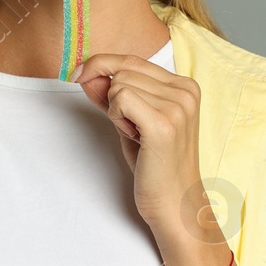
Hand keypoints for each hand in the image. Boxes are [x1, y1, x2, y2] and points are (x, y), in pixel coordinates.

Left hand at [71, 53, 201, 226]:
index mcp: (185, 86)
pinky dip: (116, 117)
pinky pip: (120, 99)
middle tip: (129, 128)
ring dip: (115, 111)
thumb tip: (86, 72)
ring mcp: (178, 106)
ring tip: (137, 135)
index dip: (101, 65)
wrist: (174, 205)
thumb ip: (110, 96)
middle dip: (112, 97)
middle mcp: (185, 91)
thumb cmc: (155, 166)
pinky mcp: (164, 124)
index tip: (79, 75)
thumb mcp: (131, 122)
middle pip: (123, 69)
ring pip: (119, 84)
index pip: (133, 59)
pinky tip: (134, 137)